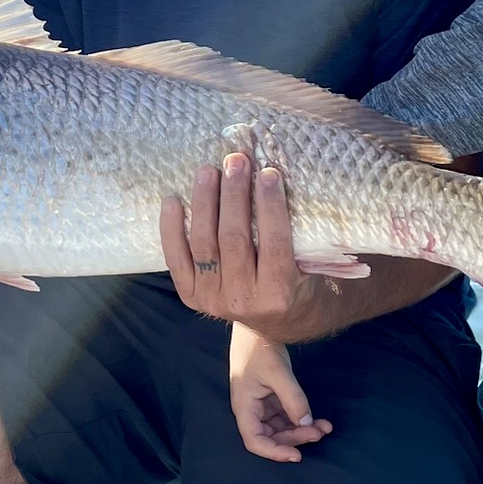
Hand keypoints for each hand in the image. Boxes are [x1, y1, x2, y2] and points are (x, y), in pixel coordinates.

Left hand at [161, 154, 316, 331]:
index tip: (268, 173)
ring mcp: (213, 299)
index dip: (271, 206)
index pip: (274, 243)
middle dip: (234, 195)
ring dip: (205, 202)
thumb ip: (300, 233)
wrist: (279, 322)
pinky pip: (176, 259)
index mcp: (279, 293)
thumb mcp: (311, 264)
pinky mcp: (191, 296)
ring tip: (208, 171)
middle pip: (234, 239)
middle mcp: (244, 299)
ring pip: (204, 244)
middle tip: (236, 161)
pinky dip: (171, 229)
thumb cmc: (300, 281)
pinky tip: (173, 200)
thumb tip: (280, 177)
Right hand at [229, 327, 331, 462]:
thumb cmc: (259, 346)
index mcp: (244, 406)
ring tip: (324, 428)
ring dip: (302, 430)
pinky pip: (287, 416)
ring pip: (281, 427)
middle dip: (295, 438)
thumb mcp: (278, 372)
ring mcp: (262, 404)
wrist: (258, 323)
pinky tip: (319, 420)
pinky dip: (302, 419)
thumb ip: (293, 399)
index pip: (254, 440)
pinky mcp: (272, 397)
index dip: (274, 452)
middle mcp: (251, 409)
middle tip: (318, 433)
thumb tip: (306, 423)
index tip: (296, 456)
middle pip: (271, 436)